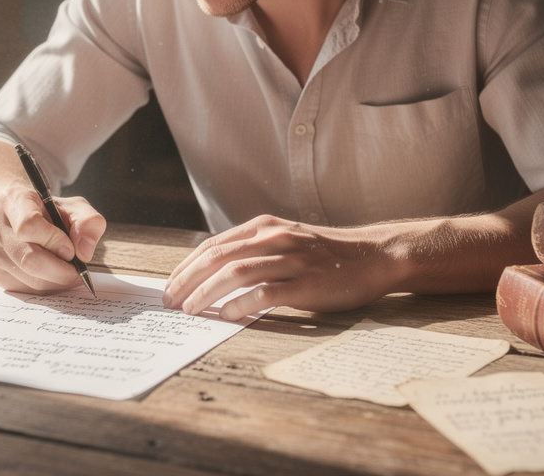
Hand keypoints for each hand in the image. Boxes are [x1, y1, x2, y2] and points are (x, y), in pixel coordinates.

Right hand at [0, 187, 105, 293]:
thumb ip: (88, 223)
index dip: (54, 241)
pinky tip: (51, 274)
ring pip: (28, 279)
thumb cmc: (49, 212)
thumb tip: (84, 252)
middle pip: (28, 259)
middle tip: (78, 271)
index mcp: (13, 199)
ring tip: (66, 270)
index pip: (28, 225)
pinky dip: (45, 287)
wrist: (19, 218)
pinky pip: (24, 289)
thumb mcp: (74, 207)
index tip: (70, 249)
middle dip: (60, 270)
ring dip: (55, 281)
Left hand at [162, 215, 404, 320]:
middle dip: (187, 281)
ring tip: (191, 311)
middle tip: (171, 302)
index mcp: (265, 227)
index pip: (213, 245)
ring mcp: (291, 260)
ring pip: (236, 273)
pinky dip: (241, 306)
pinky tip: (227, 316)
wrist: (372, 257)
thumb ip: (255, 249)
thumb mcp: (286, 239)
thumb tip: (214, 273)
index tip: (170, 286)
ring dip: (206, 293)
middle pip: (218, 257)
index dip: (187, 266)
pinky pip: (265, 294)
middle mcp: (275, 238)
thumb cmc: (326, 255)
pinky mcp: (306, 284)